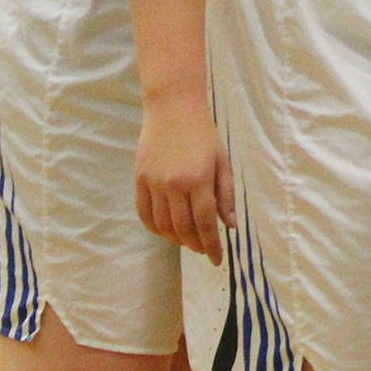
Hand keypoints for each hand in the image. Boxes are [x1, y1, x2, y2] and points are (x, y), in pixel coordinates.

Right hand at [134, 93, 234, 262]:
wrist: (173, 110)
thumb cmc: (203, 135)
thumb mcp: (222, 161)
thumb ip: (226, 195)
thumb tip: (231, 225)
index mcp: (199, 180)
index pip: (206, 222)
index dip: (212, 245)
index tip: (217, 260)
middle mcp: (174, 184)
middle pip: (183, 228)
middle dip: (195, 244)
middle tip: (203, 249)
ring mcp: (154, 183)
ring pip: (163, 225)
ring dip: (176, 239)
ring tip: (187, 241)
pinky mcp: (139, 179)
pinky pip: (144, 213)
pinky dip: (155, 228)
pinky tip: (165, 231)